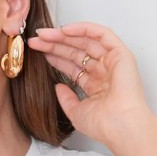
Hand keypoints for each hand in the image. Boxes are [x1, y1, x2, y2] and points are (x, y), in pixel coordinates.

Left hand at [27, 21, 152, 146]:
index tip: (38, 51)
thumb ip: (66, 99)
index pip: (73, 66)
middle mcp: (104, 72)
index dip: (55, 57)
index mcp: (96, 86)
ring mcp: (113, 62)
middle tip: (36, 40)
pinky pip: (102, 34)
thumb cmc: (103, 125)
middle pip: (76, 52)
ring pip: (86, 41)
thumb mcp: (75, 112)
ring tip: (44, 34)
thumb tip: (58, 87)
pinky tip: (64, 30)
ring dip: (65, 35)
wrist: (120, 126)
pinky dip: (84, 29)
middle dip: (55, 44)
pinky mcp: (121, 54)